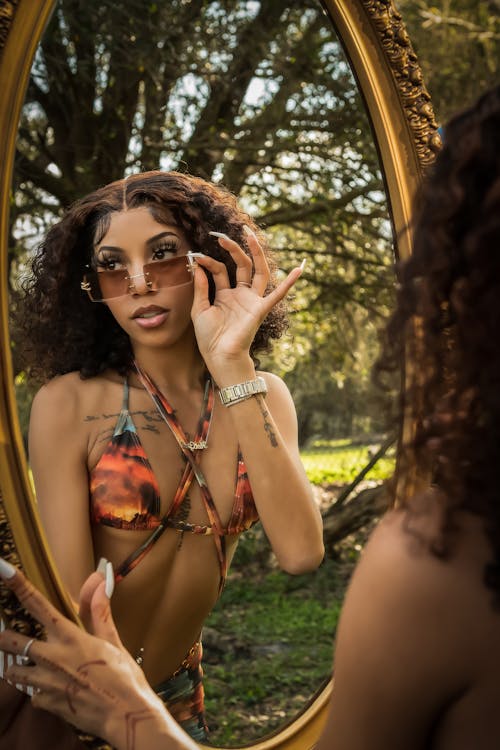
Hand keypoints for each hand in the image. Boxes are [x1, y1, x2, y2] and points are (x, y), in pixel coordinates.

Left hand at [0, 560, 169, 747]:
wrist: (125, 716)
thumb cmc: (123, 677)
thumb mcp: (113, 641)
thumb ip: (99, 611)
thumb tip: (100, 579)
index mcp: (70, 637)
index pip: (39, 606)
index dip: (20, 587)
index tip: (5, 571)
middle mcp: (53, 657)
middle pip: (12, 641)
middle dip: (5, 636)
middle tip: (5, 635)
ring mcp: (45, 683)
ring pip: (13, 671)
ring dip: (16, 666)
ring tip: (24, 665)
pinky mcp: (44, 704)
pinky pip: (31, 695)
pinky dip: (37, 692)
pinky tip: (50, 691)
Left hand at [191, 228, 303, 381]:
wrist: (219, 356)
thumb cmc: (209, 337)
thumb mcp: (200, 309)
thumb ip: (201, 287)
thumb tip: (198, 265)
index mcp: (225, 294)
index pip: (220, 270)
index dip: (208, 262)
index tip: (196, 257)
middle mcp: (241, 295)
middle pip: (241, 265)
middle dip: (234, 249)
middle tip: (223, 236)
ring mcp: (252, 300)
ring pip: (258, 272)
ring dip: (256, 254)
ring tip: (250, 235)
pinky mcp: (260, 309)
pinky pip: (277, 294)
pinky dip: (289, 283)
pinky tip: (299, 269)